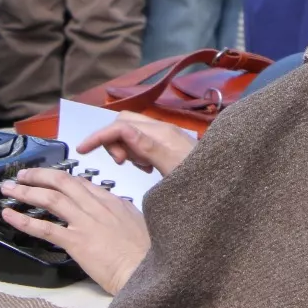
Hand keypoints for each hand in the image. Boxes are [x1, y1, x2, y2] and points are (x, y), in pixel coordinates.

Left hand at [1, 168, 150, 294]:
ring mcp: (84, 222)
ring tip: (10, 189)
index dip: (58, 177)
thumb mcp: (135, 221)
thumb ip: (117, 212)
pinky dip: (24, 221)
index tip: (46, 177)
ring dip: (26, 192)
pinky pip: (45, 228)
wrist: (144, 268)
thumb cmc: (145, 251)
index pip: (78, 182)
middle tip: (22, 175)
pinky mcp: (76, 241)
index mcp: (110, 200)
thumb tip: (108, 210)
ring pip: (50, 199)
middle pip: (61, 182)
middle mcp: (95, 206)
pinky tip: (10, 216)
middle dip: (38, 175)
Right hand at [78, 114, 195, 177]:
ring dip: (125, 146)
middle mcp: (163, 130)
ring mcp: (167, 136)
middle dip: (113, 140)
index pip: (120, 125)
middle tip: (120, 164)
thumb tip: (122, 130)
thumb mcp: (171, 168)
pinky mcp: (170, 145)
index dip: (99, 136)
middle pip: (124, 122)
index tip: (82, 150)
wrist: (225, 185)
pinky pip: (143, 142)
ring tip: (136, 168)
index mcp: (161, 134)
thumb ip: (147, 147)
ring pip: (132, 132)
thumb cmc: (202, 181)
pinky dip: (136, 152)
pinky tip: (146, 169)